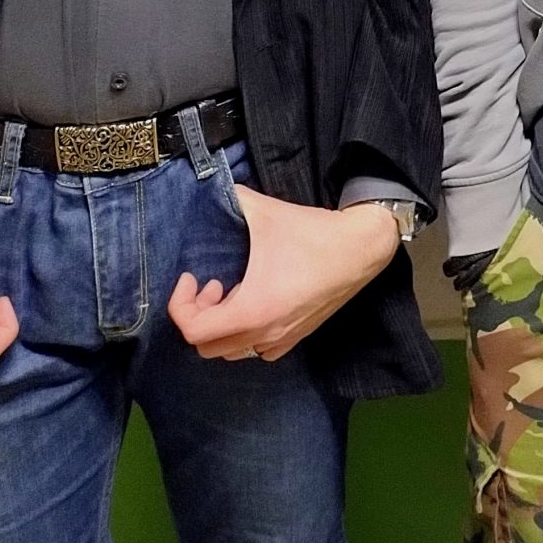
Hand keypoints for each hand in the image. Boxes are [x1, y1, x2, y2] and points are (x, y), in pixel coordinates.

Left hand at [166, 186, 397, 362]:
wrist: (362, 248)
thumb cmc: (313, 234)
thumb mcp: (266, 211)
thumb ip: (232, 199)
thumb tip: (213, 190)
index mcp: (251, 310)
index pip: (193, 331)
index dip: (180, 305)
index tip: (191, 278)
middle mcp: (264, 333)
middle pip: (207, 348)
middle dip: (199, 316)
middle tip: (212, 284)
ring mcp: (283, 339)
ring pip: (232, 353)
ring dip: (222, 328)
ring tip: (232, 293)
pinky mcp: (299, 336)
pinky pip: (258, 351)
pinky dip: (246, 335)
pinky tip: (256, 305)